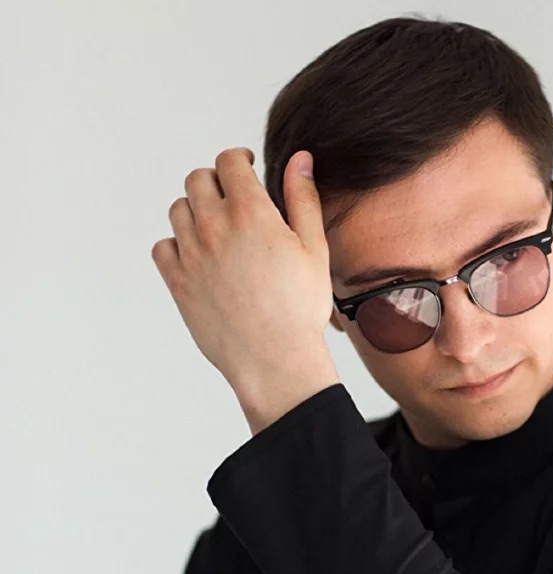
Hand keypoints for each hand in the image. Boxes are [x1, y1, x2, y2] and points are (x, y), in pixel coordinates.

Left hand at [151, 147, 333, 399]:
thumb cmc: (300, 310)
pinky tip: (198, 255)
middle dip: (215, 181)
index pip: (229, 161)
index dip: (238, 159)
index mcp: (251, 213)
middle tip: (230, 197)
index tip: (244, 166)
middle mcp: (214, 227)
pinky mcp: (178, 282)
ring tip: (216, 228)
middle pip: (198, 179)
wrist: (275, 359)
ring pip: (178, 210)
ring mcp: (191, 255)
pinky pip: (163, 247)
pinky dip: (176, 244)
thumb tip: (299, 159)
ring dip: (195, 210)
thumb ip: (303, 199)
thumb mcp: (314, 249)